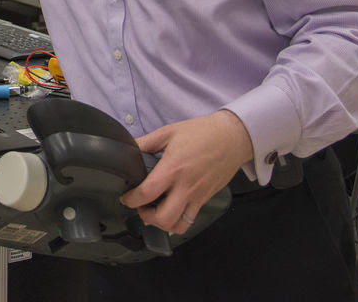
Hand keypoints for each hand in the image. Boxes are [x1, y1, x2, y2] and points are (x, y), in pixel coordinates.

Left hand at [119, 110, 253, 234]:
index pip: (147, 193)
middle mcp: (186, 186)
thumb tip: (130, 149)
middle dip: (145, 217)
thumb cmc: (202, 133)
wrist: (232, 137)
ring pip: (179, 225)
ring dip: (162, 224)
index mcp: (173, 168)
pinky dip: (178, 221)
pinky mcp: (206, 199)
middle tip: (140, 206)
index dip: (131, 200)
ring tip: (155, 212)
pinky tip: (171, 211)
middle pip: (163, 218)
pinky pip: (191, 219)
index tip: (126, 197)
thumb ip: (146, 143)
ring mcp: (198, 196)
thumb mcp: (168, 132)